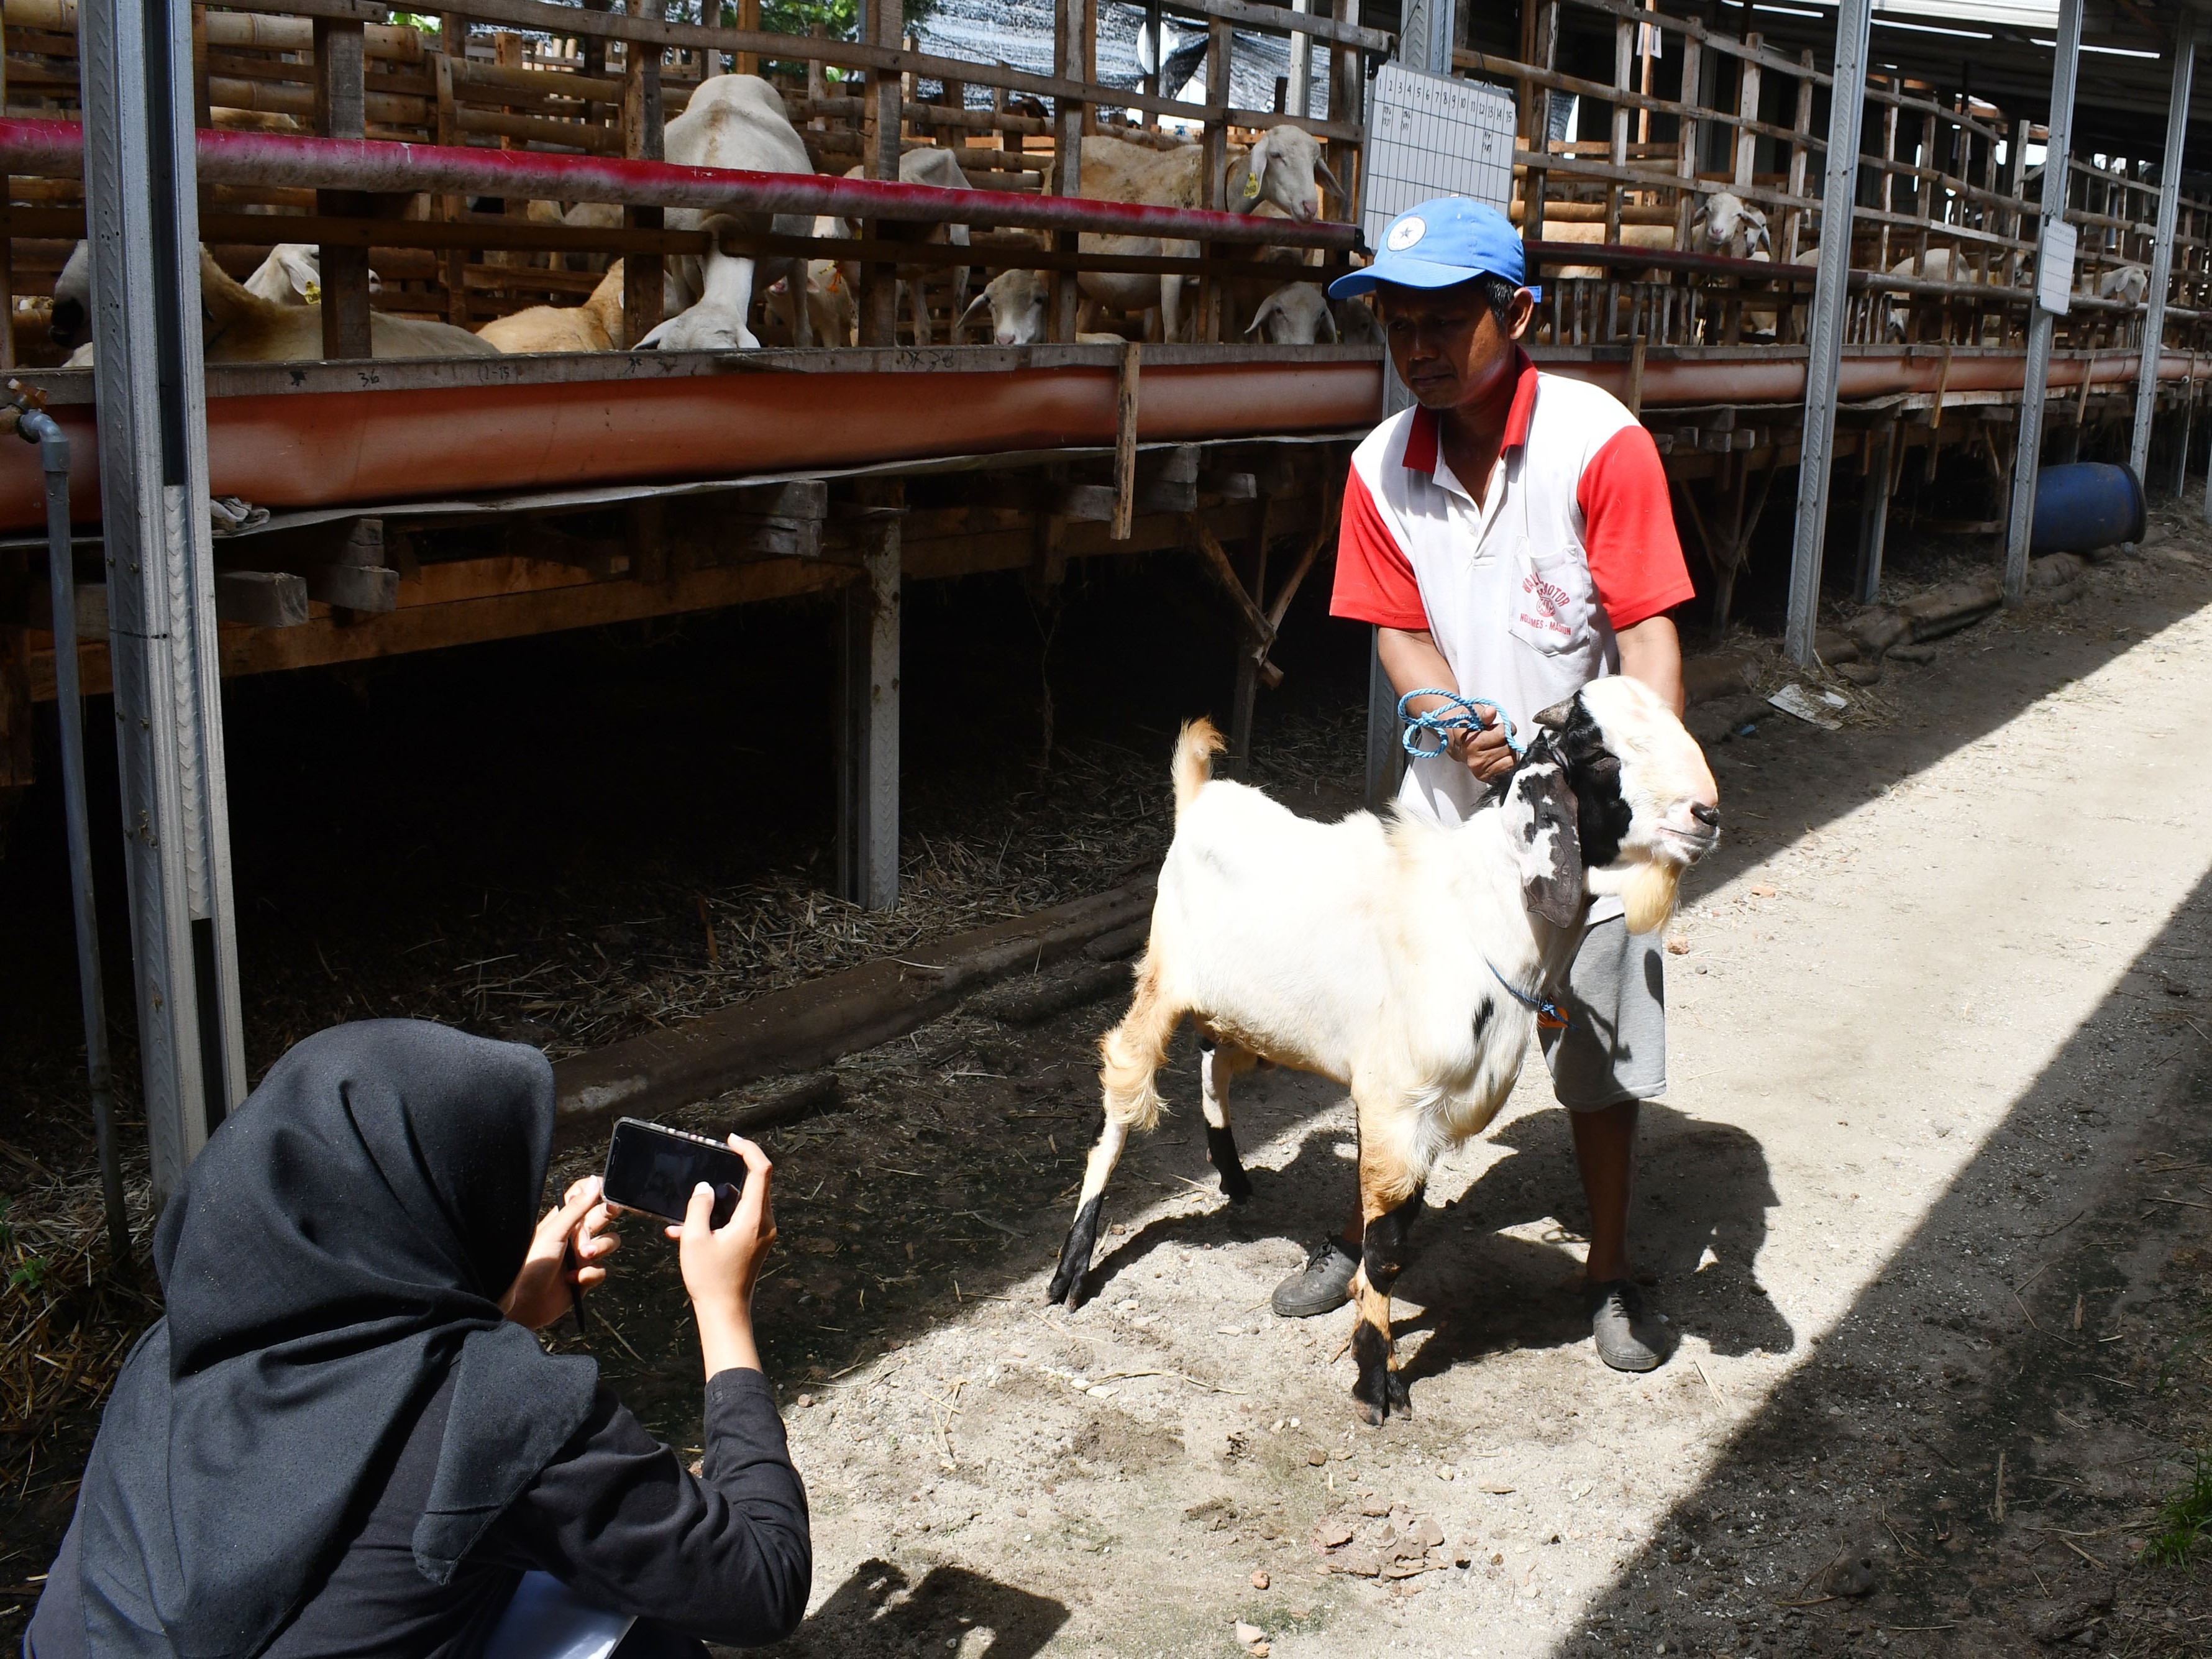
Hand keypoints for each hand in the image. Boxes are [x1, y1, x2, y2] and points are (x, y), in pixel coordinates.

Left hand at [501, 1176, 621, 1330]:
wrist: (522, 1303)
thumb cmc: (531, 1263)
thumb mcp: (555, 1231)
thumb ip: (576, 1208)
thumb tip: (594, 1181)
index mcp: (564, 1219)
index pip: (583, 1194)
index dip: (597, 1189)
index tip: (608, 1192)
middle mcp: (575, 1234)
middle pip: (602, 1215)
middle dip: (609, 1213)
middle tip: (610, 1211)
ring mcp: (581, 1256)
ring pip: (608, 1242)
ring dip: (600, 1247)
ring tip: (584, 1256)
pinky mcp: (584, 1278)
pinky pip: (601, 1271)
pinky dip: (589, 1275)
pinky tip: (572, 1280)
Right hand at [666, 1136, 775, 1378]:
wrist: (724, 1313)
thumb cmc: (709, 1279)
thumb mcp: (694, 1239)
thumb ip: (698, 1207)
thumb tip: (704, 1187)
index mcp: (754, 1218)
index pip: (761, 1171)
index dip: (748, 1149)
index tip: (730, 1140)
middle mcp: (765, 1223)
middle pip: (755, 1183)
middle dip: (731, 1171)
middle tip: (709, 1162)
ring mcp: (762, 1233)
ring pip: (745, 1201)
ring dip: (719, 1199)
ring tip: (689, 1207)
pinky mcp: (756, 1243)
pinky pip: (741, 1219)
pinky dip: (720, 1217)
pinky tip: (688, 1229)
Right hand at [1454, 712, 1517, 783]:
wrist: (1457, 744)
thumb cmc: (1467, 727)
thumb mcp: (1473, 714)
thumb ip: (1483, 713)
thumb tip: (1491, 711)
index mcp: (1470, 744)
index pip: (1503, 734)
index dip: (1505, 728)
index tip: (1499, 727)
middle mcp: (1475, 761)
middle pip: (1509, 748)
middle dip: (1507, 741)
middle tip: (1497, 739)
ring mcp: (1481, 772)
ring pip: (1511, 760)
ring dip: (1509, 753)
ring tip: (1498, 747)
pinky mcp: (1487, 779)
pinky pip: (1509, 770)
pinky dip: (1507, 762)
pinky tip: (1499, 757)